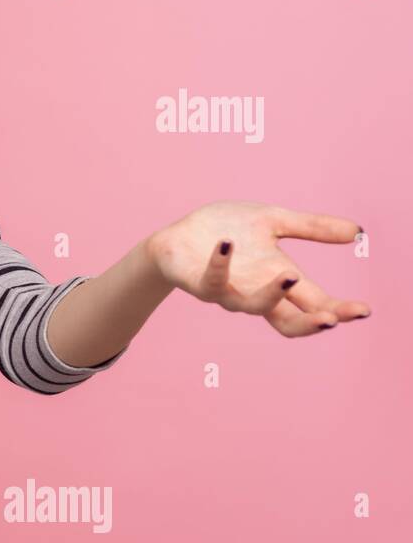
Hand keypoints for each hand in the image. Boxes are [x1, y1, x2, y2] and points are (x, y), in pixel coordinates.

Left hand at [145, 201, 369, 336]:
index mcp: (278, 280)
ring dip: (272, 293)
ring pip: (253, 306)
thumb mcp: (274, 222)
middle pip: (290, 320)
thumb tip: (358, 232)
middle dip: (313, 321)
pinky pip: (211, 281)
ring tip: (289, 275)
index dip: (338, 310)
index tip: (363, 310)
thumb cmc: (227, 231)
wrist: (179, 236)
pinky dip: (220, 263)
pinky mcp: (199, 284)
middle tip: (333, 317)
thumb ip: (312, 228)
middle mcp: (256, 292)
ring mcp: (227, 292)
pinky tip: (227, 244)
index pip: (315, 303)